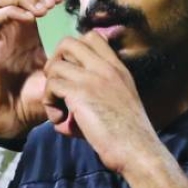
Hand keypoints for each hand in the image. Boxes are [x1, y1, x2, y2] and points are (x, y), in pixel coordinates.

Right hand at [0, 0, 66, 137]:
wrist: (11, 124)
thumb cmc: (32, 103)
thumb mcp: (60, 76)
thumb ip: (75, 58)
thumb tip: (103, 41)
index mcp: (25, 32)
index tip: (62, 0)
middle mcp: (9, 29)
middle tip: (52, 1)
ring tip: (42, 10)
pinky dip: (13, 10)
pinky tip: (30, 20)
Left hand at [42, 33, 161, 174]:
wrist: (137, 150)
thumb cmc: (129, 136)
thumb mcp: (120, 104)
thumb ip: (98, 95)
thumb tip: (67, 110)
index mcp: (118, 69)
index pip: (92, 37)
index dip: (74, 52)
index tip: (73, 76)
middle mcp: (106, 68)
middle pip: (68, 42)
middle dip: (56, 62)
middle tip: (58, 87)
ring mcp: (93, 78)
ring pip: (55, 65)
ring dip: (50, 88)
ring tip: (59, 109)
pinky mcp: (80, 93)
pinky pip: (51, 85)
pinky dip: (49, 103)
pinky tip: (60, 120)